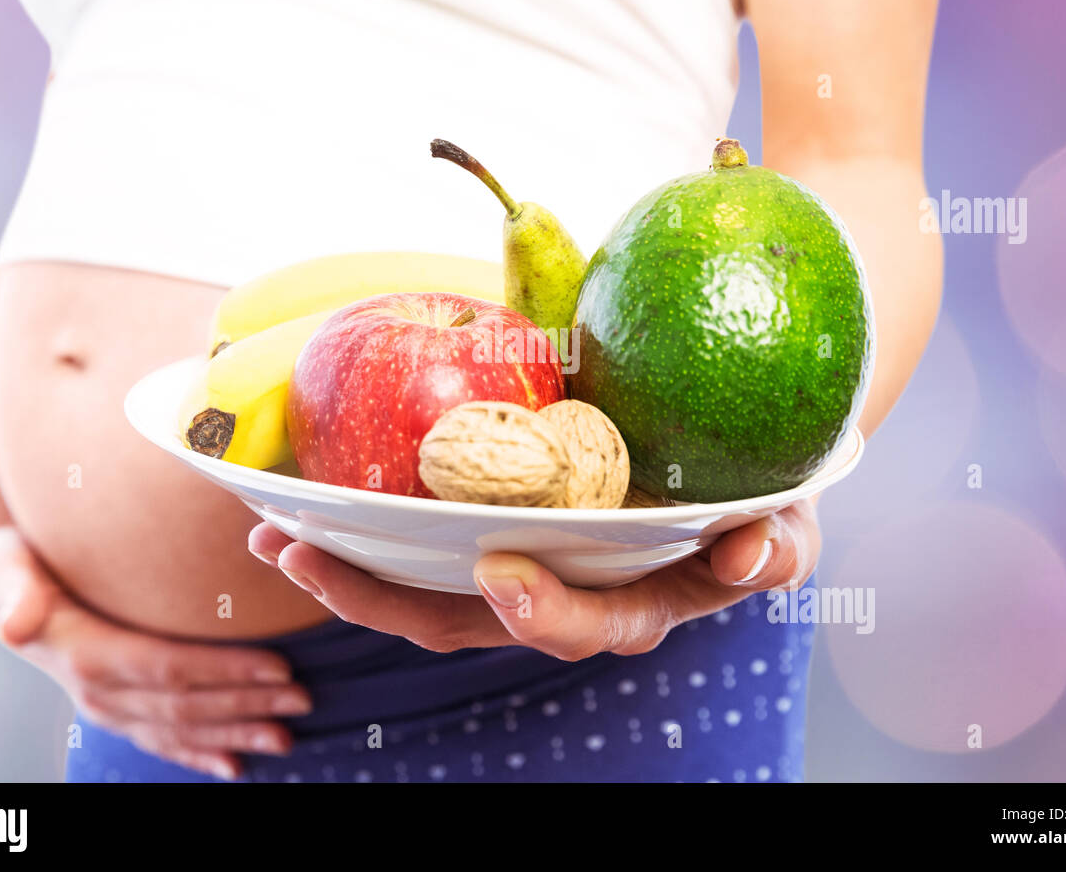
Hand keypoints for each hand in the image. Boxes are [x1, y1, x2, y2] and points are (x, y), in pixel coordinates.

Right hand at [0, 526, 312, 779]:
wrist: (0, 586)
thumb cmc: (14, 562)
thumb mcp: (5, 565)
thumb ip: (13, 589)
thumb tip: (15, 623)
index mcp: (85, 653)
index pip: (167, 666)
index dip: (225, 671)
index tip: (278, 667)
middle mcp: (98, 691)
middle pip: (185, 704)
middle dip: (247, 704)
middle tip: (302, 698)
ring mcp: (109, 708)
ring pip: (181, 728)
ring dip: (236, 734)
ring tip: (285, 737)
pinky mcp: (117, 712)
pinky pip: (162, 741)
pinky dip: (200, 755)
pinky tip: (235, 766)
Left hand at [248, 498, 819, 660]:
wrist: (729, 440)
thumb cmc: (761, 486)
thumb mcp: (788, 513)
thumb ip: (780, 540)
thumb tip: (752, 555)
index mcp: (633, 602)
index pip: (583, 626)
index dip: (543, 612)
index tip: (503, 571)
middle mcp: (562, 593)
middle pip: (466, 621)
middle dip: (383, 601)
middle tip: (309, 556)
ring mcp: (518, 561)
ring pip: (422, 589)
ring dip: (349, 571)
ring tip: (276, 534)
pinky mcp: (488, 520)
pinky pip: (417, 536)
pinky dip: (362, 525)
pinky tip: (306, 496)